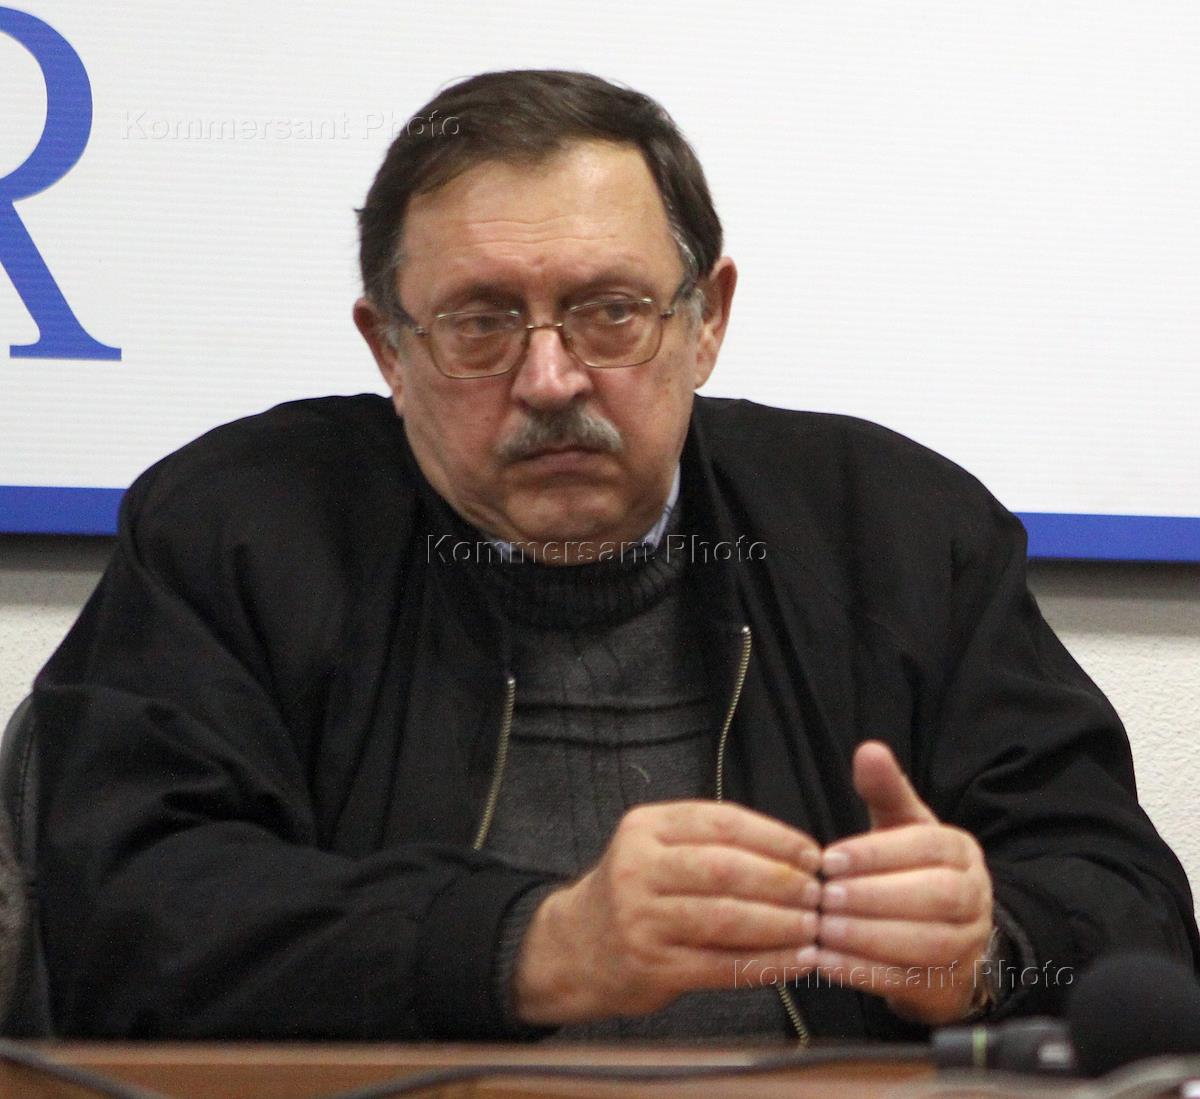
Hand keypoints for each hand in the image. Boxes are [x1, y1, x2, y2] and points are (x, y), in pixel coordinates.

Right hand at [512, 800, 821, 1024]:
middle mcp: (639, 867)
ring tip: (815, 927)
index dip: (774, 837)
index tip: (813, 854)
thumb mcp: (657, 847)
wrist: (574, 949)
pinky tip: (794, 961)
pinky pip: (720, 965)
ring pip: (725, 918)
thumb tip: (796, 855)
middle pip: (725, 869)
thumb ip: (712, 842)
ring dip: (779, 924)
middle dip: (782, 881)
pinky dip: (765, 963)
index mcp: (646, 827)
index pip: (721, 822)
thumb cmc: (637, 893)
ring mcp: (642, 918)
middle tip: (819, 893)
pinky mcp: (651, 966)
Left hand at [799, 741, 993, 1024]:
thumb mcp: (900, 827)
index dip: (878, 853)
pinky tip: (825, 961)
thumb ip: (885, 791)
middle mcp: (975, 897)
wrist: (942, 938)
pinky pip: (908, 981)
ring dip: (868, 937)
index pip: (927, 847)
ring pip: (926, 943)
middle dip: (874, 897)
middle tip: (824, 896)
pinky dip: (863, 973)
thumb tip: (869, 749)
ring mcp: (966, 945)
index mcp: (961, 852)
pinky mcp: (946, 986)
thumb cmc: (909, 870)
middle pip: (935, 897)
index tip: (829, 859)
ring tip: (822, 929)